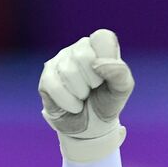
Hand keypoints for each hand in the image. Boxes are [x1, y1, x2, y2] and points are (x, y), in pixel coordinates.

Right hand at [38, 29, 134, 163]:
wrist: (90, 129)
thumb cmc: (106, 103)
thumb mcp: (121, 90)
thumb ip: (120, 73)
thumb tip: (97, 64)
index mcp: (99, 46)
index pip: (102, 37)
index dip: (107, 58)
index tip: (107, 75)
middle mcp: (78, 49)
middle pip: (83, 55)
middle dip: (93, 80)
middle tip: (94, 89)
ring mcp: (59, 61)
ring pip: (68, 72)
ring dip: (81, 94)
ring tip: (83, 97)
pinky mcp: (46, 77)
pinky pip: (55, 86)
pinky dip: (68, 102)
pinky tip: (73, 105)